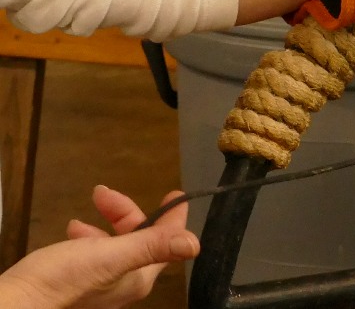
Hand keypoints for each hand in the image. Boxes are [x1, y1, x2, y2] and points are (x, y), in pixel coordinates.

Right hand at [0, 185, 198, 308]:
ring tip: (89, 206)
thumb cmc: (66, 278)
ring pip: (116, 242)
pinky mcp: (81, 281)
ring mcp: (102, 284)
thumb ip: (151, 246)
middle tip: (102, 193)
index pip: (168, 242)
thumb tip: (196, 244)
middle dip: (126, 212)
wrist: (21, 302)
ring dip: (107, 220)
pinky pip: (96, 251)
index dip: (173, 216)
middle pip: (139, 237)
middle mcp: (125, 283)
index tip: (174, 193)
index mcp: (138, 278)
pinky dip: (89, 235)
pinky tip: (73, 229)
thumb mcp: (111, 257)